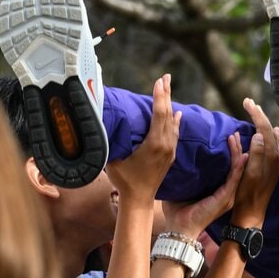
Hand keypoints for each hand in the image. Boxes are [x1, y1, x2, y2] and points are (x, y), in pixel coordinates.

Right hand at [104, 74, 181, 203]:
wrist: (139, 200)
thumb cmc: (124, 180)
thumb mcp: (114, 158)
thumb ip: (112, 141)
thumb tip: (102, 123)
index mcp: (155, 143)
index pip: (159, 113)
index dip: (159, 96)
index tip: (159, 81)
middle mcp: (166, 145)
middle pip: (168, 114)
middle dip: (166, 94)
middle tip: (166, 77)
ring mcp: (170, 151)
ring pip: (173, 123)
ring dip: (170, 105)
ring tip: (168, 90)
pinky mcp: (170, 156)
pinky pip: (175, 133)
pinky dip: (175, 121)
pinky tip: (176, 115)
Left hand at [164, 133, 246, 235]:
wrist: (178, 227)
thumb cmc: (178, 210)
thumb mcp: (182, 186)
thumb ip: (184, 173)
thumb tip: (174, 153)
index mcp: (217, 189)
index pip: (227, 167)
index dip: (230, 151)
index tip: (228, 136)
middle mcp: (226, 191)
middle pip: (236, 165)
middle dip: (237, 148)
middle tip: (235, 133)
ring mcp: (227, 194)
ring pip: (238, 169)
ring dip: (238, 153)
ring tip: (236, 138)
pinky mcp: (225, 197)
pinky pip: (235, 178)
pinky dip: (239, 165)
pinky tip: (242, 155)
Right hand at [231, 98, 278, 226]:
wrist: (251, 216)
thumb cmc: (246, 196)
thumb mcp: (249, 175)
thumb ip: (255, 154)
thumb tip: (258, 134)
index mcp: (270, 158)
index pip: (264, 130)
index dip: (256, 115)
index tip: (246, 102)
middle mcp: (275, 160)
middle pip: (269, 131)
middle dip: (260, 116)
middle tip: (249, 102)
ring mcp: (274, 165)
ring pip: (272, 138)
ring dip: (264, 124)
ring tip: (257, 113)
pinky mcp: (271, 170)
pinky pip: (272, 147)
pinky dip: (269, 136)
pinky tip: (269, 134)